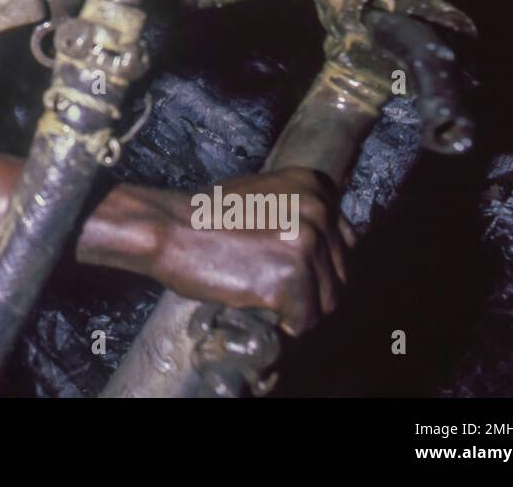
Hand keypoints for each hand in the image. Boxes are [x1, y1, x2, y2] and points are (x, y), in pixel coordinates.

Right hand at [140, 168, 354, 336]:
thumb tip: (321, 246)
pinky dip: (284, 325)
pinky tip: (258, 308)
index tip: (295, 273)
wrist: (168, 229)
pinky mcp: (290, 281)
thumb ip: (296, 211)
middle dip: (311, 290)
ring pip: (326, 302)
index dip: (321, 264)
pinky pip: (303, 321)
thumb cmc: (205, 216)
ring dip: (298, 310)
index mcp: (314, 186)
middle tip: (272, 290)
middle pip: (338, 274)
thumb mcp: (262, 196)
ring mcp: (306, 247)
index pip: (344, 241)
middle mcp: (318, 212)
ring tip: (263, 299)